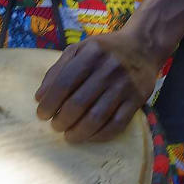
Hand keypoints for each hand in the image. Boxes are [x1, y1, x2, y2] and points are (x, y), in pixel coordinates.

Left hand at [34, 28, 160, 144]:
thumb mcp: (79, 49)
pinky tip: (89, 136)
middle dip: (62, 120)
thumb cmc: (105, 50)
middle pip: (79, 103)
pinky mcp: (137, 100)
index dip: (50, 103)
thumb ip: (58, 70)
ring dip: (79, 132)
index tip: (42, 114)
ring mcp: (124, 86)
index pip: (64, 83)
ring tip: (69, 135)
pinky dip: (100, 135)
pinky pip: (117, 124)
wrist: (143, 47)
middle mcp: (109, 69)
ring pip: (97, 118)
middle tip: (56, 126)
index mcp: (91, 54)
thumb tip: (40, 97)